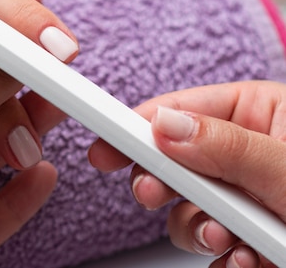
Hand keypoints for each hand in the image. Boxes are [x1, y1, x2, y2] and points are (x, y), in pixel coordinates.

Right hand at [88, 81, 285, 266]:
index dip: (138, 126)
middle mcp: (245, 152)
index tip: (104, 146)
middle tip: (150, 194)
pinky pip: (207, 243)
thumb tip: (165, 126)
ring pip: (186, 209)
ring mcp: (243, 196)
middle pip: (174, 161)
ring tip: (226, 239)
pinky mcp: (244, 233)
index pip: (182, 110)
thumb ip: (228, 147)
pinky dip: (219, 257)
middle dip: (164, 184)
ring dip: (199, 230)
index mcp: (259, 113)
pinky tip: (244, 258)